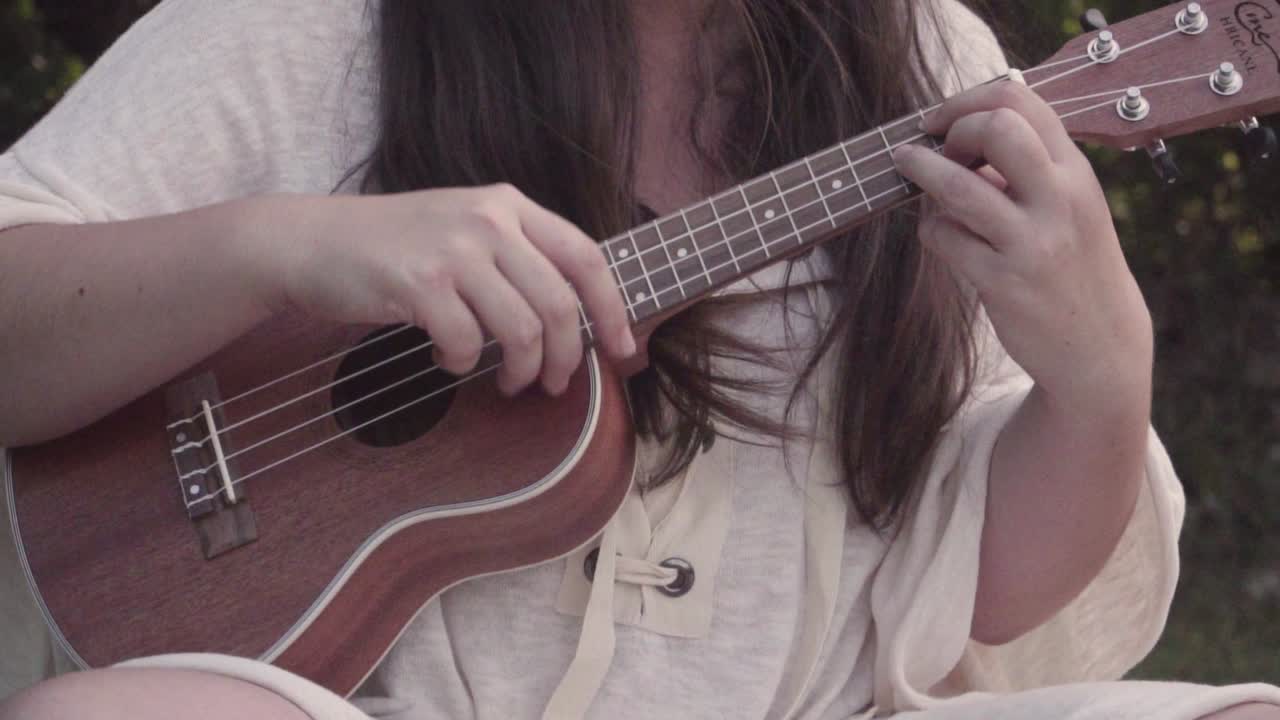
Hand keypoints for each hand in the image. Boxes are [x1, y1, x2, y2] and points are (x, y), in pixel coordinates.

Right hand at [256, 184, 636, 396]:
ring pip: (521, 330)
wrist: (311, 242)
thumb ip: (515, 256)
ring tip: (505, 381)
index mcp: (508, 205)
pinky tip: (445, 360)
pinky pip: (466, 344)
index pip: (585, 256)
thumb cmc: (393, 246)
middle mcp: (487, 220)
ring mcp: (453, 250)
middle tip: (553, 384)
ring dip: (520, 371)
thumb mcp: (463, 227)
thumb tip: (575, 318)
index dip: (611, 308)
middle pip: (559, 304)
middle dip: (567, 358)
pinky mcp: (418, 284)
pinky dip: (461, 365)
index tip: (621, 348)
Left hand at [892, 82, 1152, 419]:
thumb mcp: (1067, 205)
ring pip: (959, 186)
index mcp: (1075, 171)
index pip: (1023, 101)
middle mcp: (1060, 199)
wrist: (1101, 345)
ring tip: (904, 164)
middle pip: (997, 127)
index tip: (944, 119)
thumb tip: (959, 132)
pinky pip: (946, 238)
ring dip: (921, 169)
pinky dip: (931, 228)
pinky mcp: (1003, 282)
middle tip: (933, 145)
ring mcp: (1032, 242)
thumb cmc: (1072, 264)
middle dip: (953, 126)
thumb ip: (1025, 169)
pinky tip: (940, 233)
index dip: (969, 100)